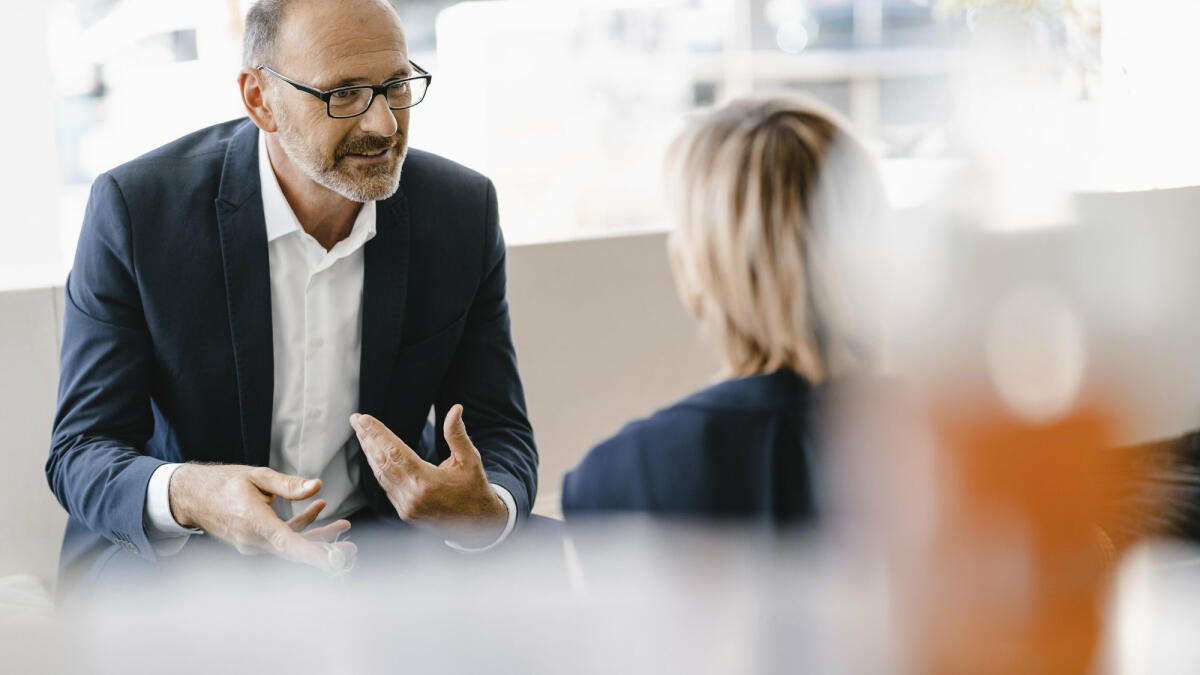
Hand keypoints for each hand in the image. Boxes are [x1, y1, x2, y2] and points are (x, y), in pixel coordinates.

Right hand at [169, 464, 355, 572]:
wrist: (193, 497)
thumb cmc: (224, 483)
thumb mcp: (257, 476)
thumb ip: (288, 484)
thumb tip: (317, 486)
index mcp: (253, 522)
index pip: (286, 543)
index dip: (311, 552)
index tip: (332, 559)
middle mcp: (253, 539)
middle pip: (295, 549)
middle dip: (325, 550)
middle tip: (353, 549)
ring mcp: (253, 544)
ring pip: (292, 545)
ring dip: (318, 537)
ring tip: (345, 524)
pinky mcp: (255, 542)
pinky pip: (282, 539)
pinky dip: (301, 527)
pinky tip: (318, 508)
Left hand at [351, 404, 507, 546]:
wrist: (479, 524)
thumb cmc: (474, 488)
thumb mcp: (470, 460)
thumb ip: (457, 435)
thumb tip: (455, 409)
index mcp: (427, 482)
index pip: (395, 452)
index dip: (378, 433)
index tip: (364, 418)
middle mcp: (412, 496)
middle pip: (382, 462)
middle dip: (367, 438)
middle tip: (356, 420)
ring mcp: (406, 507)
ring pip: (380, 475)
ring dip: (369, 452)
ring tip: (361, 433)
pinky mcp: (405, 513)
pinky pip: (386, 487)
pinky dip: (378, 468)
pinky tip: (374, 454)